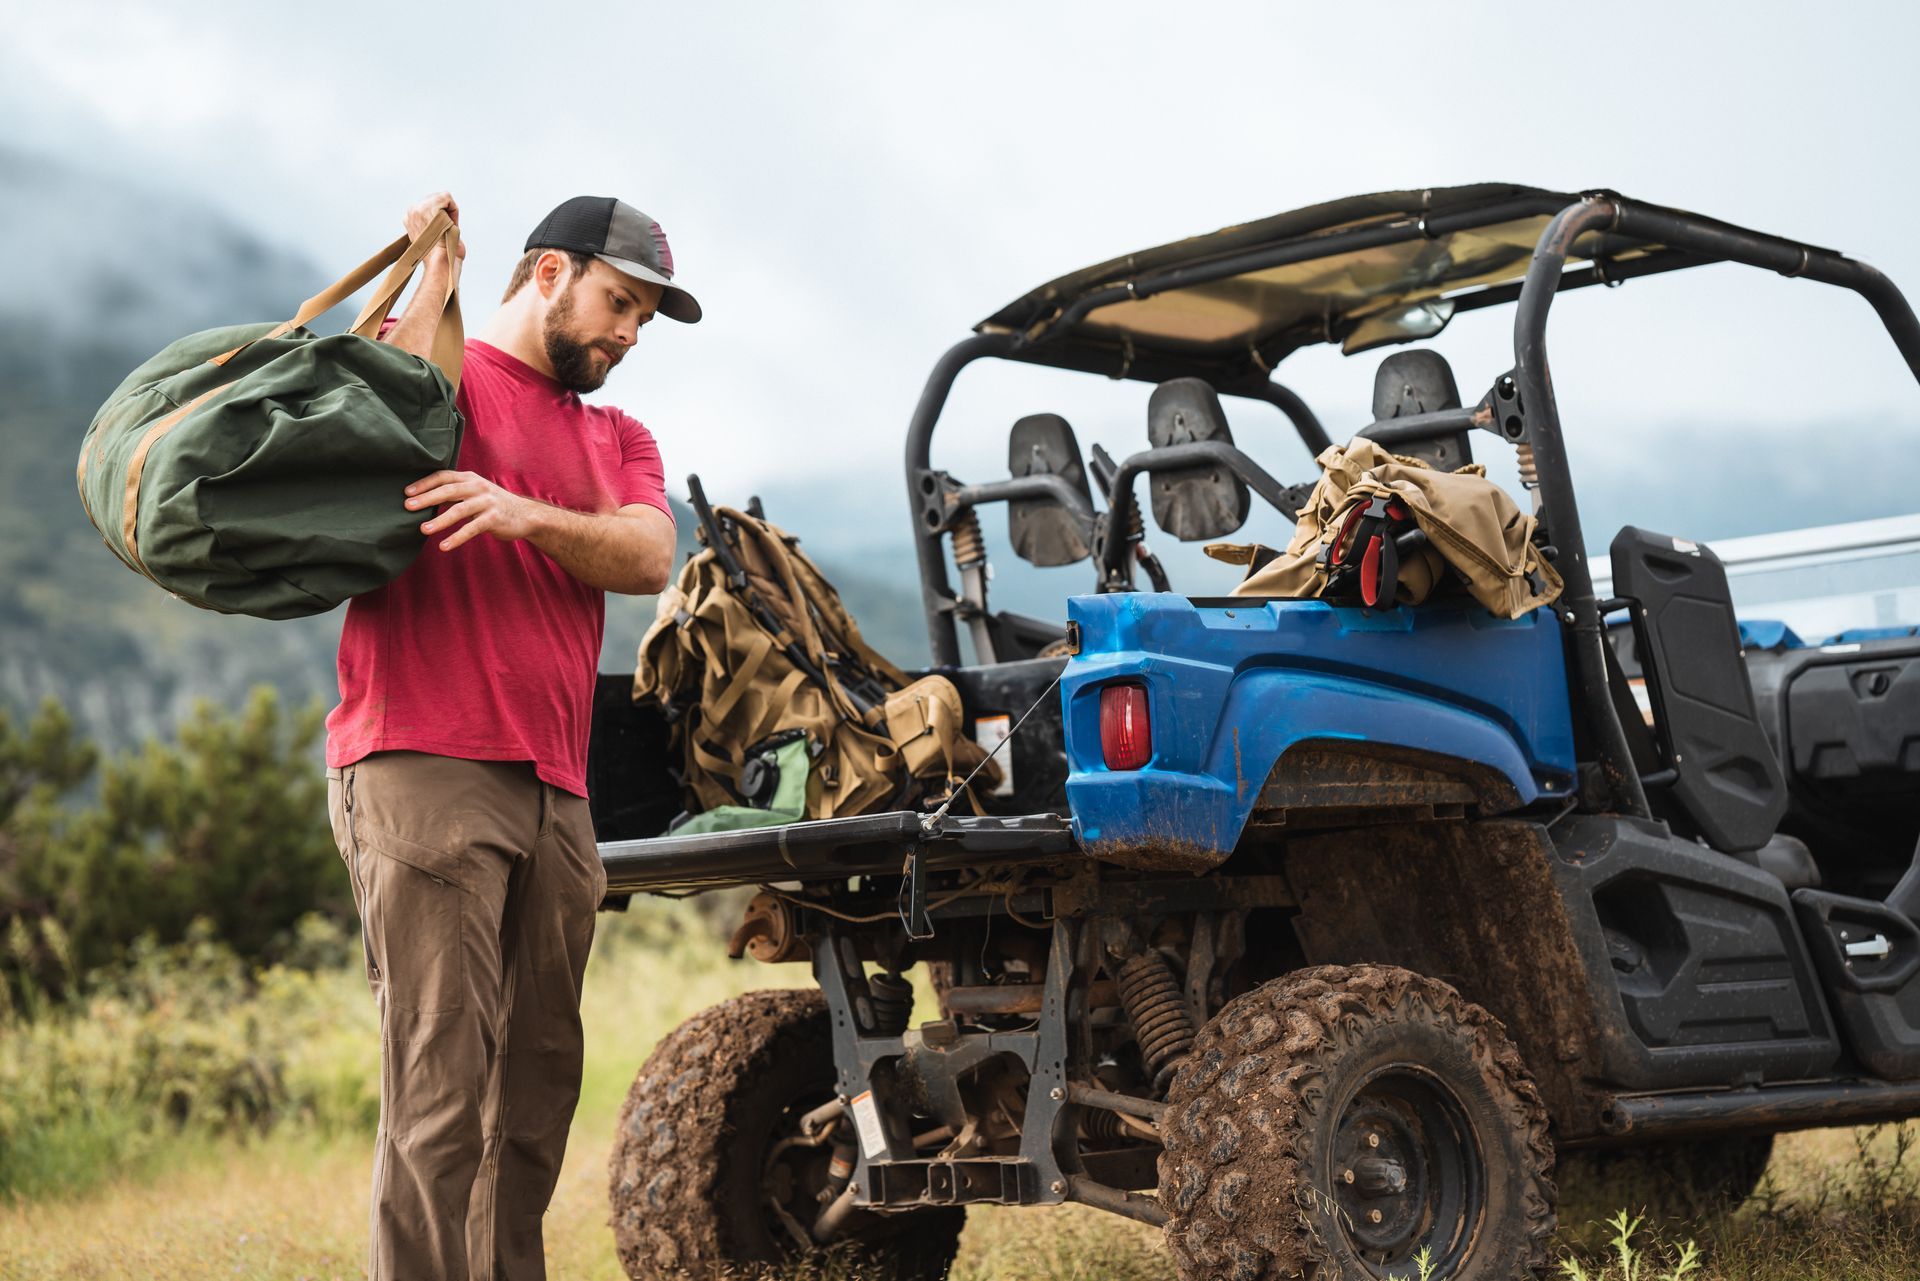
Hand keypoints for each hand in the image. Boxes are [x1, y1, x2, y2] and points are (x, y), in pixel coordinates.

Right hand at [403, 191, 465, 289]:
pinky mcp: (427, 208)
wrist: (442, 263)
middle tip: (447, 231)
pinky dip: (454, 209)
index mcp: (410, 218)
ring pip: (442, 197)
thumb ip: (436, 223)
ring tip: (447, 228)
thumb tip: (447, 218)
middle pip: (437, 198)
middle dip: (446, 211)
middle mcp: (411, 212)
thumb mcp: (436, 236)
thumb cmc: (444, 256)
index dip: (443, 216)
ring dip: (450, 212)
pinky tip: (450, 224)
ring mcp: (417, 209)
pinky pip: (447, 197)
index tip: (443, 231)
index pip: (431, 205)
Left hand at [406, 471, 538, 551]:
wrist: (525, 515)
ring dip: (439, 520)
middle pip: (448, 490)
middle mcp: (478, 487)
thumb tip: (424, 498)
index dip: (425, 483)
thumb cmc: (493, 505)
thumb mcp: (475, 492)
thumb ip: (455, 492)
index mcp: (470, 478)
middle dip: (426, 498)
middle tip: (407, 507)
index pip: (444, 476)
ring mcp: (487, 502)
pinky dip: (457, 538)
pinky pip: (471, 528)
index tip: (407, 492)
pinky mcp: (494, 519)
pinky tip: (444, 546)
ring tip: (423, 530)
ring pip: (459, 510)